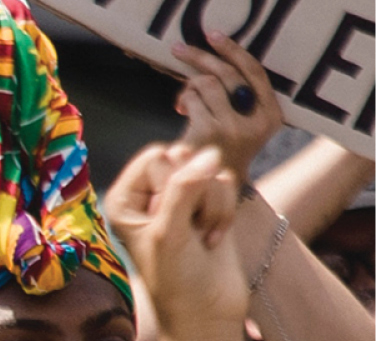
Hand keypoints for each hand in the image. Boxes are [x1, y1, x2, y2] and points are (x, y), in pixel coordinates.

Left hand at [105, 144, 247, 340]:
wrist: (206, 311)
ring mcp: (181, 199)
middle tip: (187, 230)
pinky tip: (213, 238)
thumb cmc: (175, 279)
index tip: (167, 222)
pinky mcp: (209, 205)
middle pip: (185, 159)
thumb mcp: (169, 232)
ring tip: (200, 238)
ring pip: (210, 172)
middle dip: (196, 194)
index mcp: (124, 198)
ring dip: (212, 208)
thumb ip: (184, 189)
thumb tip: (211, 154)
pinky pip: (227, 184)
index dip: (171, 186)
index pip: (156, 157)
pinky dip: (225, 212)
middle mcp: (149, 195)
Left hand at [172, 32, 280, 185]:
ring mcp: (233, 127)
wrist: (210, 194)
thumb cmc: (221, 155)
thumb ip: (238, 100)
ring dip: (190, 86)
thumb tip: (213, 65)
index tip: (214, 36)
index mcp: (271, 117)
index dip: (235, 51)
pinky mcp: (209, 132)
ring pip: (207, 83)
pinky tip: (182, 109)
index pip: (256, 73)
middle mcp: (257, 121)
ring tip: (186, 100)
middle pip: (228, 74)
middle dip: (200, 58)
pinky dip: (184, 98)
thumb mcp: (243, 127)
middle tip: (179, 49)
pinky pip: (193, 97)